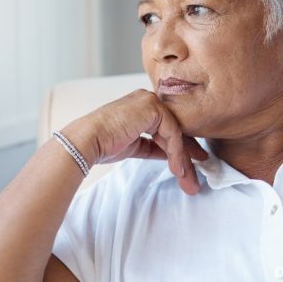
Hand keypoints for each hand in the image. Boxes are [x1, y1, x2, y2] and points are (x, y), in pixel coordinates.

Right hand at [61, 89, 208, 194]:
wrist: (87, 141)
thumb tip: (173, 156)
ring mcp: (150, 101)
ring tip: (188, 181)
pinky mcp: (152, 107)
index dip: (181, 148)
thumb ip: (154, 146)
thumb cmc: (103, 144)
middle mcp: (148, 99)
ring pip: (177, 133)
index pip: (168, 128)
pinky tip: (176, 170)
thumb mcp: (135, 146)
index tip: (193, 166)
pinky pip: (172, 133)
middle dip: (187, 156)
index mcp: (142, 106)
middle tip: (195, 179)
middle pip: (175, 130)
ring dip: (183, 160)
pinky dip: (176, 153)